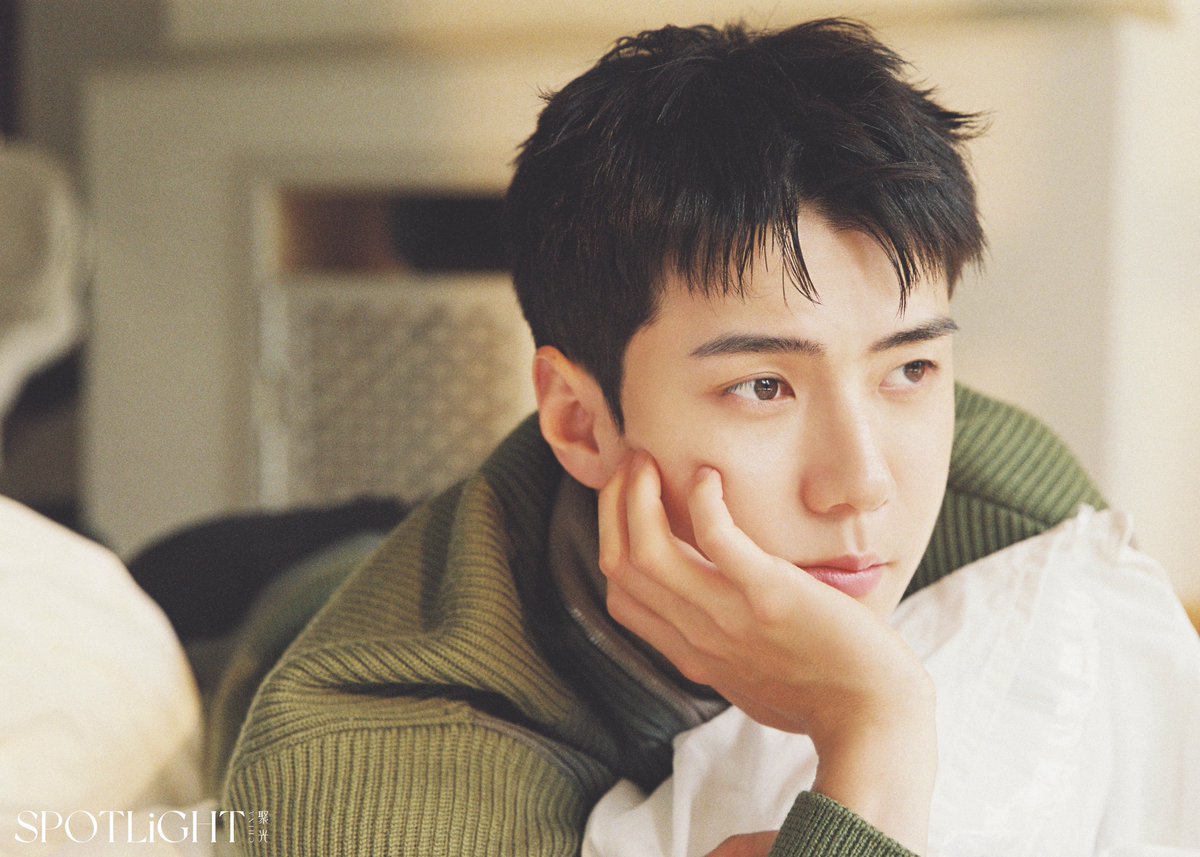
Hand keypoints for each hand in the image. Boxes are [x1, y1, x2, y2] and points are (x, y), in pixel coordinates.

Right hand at [597, 450, 935, 852]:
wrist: (875, 720)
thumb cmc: (826, 698)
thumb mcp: (754, 680)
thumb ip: (727, 647)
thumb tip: (720, 616)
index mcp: (693, 655)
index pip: (619, 596)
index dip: (612, 540)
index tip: (628, 502)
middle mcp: (699, 638)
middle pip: (621, 565)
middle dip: (613, 505)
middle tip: (631, 463)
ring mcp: (730, 618)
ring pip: (649, 552)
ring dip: (637, 496)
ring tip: (648, 461)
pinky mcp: (771, 596)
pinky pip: (717, 540)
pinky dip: (704, 502)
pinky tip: (711, 476)